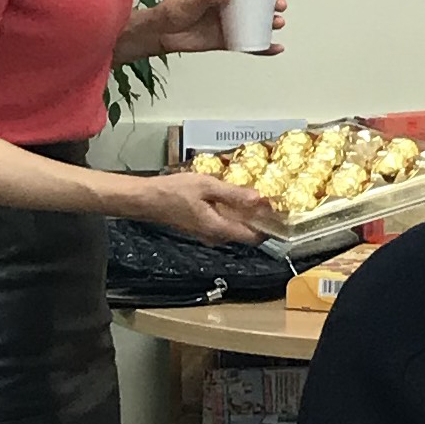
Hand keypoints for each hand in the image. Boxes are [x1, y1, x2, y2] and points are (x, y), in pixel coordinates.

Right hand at [137, 170, 268, 244]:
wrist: (145, 199)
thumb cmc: (172, 191)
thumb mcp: (206, 186)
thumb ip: (233, 193)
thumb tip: (259, 199)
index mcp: (219, 229)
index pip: (254, 237)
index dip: (268, 226)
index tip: (278, 211)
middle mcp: (215, 236)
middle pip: (246, 233)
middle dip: (259, 218)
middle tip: (269, 199)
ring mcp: (207, 233)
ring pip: (234, 228)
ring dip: (245, 215)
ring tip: (254, 195)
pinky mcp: (201, 227)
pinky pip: (223, 223)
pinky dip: (232, 213)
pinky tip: (231, 197)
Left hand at [139, 0, 288, 56]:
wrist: (162, 33)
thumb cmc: (174, 11)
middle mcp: (230, 7)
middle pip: (258, 3)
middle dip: (273, 2)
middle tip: (279, 4)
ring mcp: (230, 24)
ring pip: (257, 23)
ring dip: (271, 23)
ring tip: (277, 23)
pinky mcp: (228, 41)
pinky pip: (249, 44)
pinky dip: (263, 47)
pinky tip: (276, 48)